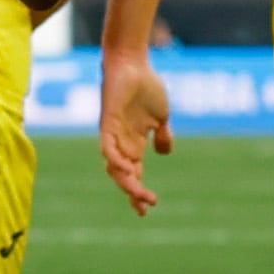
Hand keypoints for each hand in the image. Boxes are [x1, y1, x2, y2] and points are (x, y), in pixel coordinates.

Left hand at [97, 45, 174, 215]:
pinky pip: (107, 146)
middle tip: (146, 206)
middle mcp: (122, 142)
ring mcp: (113, 134)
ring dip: (126, 180)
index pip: (134, 174)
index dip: (138, 191)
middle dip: (134, 192)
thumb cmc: (145, 86)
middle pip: (124, 175)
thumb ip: (163, 135)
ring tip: (138, 192)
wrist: (133, 64)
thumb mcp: (161, 116)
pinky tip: (126, 169)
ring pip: (115, 166)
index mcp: (134, 143)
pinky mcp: (108, 123)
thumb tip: (166, 152)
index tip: (147, 209)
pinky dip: (115, 159)